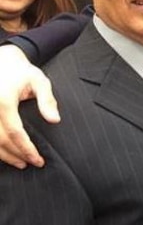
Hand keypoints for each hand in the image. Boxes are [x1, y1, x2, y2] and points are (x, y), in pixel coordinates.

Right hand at [0, 45, 58, 168]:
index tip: (39, 160)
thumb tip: (55, 120)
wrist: (1, 60)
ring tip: (19, 163)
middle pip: (0, 140)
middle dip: (16, 155)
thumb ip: (47, 100)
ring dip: (3, 155)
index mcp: (4, 101)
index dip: (27, 150)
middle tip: (31, 164)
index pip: (16, 133)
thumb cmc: (22, 71)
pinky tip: (4, 152)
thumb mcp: (39, 81)